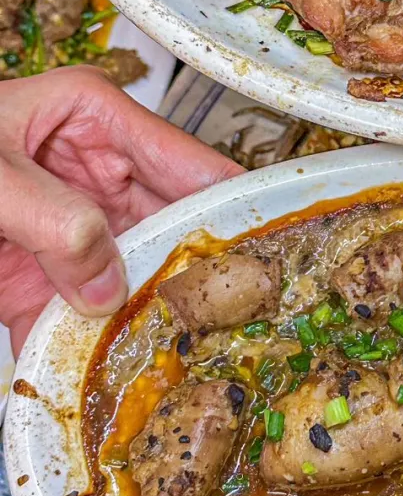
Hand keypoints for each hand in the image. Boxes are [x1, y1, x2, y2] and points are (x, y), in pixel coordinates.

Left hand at [0, 66, 241, 357]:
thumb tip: (110, 284)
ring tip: (192, 358)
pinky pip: (79, 316)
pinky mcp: (36, 279)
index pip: (188, 163)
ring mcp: (67, 230)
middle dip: (197, 276)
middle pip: (170, 229)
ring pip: (132, 280)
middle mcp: (92, 173)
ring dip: (152, 320)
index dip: (233, 206)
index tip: (274, 252)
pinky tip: (118, 375)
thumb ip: (53, 219)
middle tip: (238, 324)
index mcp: (93, 120)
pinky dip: (94, 348)